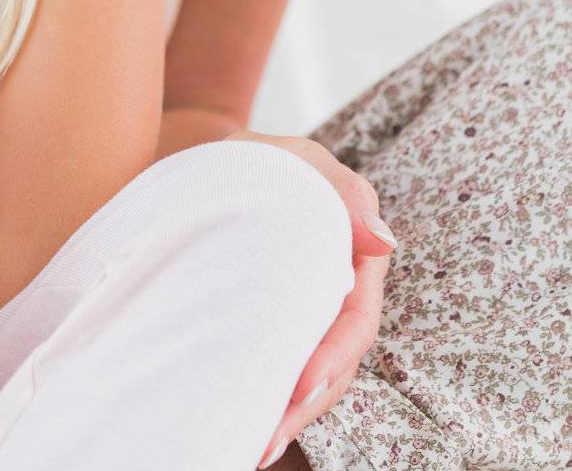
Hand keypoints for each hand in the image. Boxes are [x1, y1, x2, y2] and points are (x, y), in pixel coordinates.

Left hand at [220, 131, 394, 469]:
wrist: (219, 167)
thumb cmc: (267, 160)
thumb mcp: (300, 160)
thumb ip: (344, 190)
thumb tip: (381, 242)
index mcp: (354, 260)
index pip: (355, 321)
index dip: (332, 358)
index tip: (301, 387)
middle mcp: (338, 294)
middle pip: (335, 365)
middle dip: (305, 406)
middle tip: (266, 440)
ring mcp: (308, 314)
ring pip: (308, 375)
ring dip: (284, 415)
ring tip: (251, 449)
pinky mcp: (275, 325)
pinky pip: (280, 367)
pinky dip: (266, 398)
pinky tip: (244, 427)